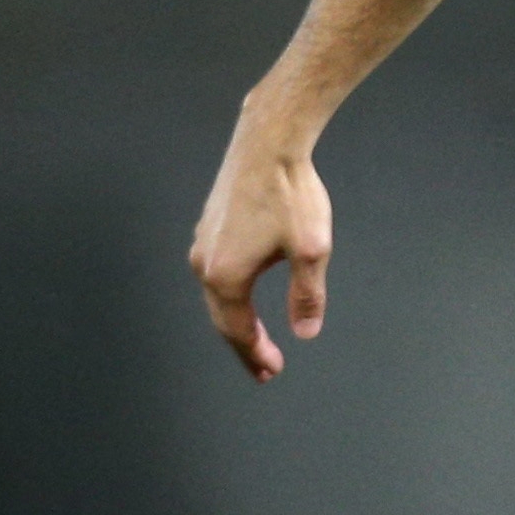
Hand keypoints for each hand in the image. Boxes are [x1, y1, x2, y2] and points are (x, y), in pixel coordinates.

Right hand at [189, 120, 330, 381]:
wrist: (268, 142)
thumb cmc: (290, 192)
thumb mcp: (311, 250)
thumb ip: (308, 296)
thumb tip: (306, 331)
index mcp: (226, 276)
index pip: (238, 331)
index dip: (255, 355)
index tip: (270, 372)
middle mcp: (205, 262)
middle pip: (222, 318)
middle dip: (245, 344)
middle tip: (264, 366)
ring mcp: (203, 242)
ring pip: (216, 295)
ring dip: (235, 319)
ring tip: (254, 338)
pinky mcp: (209, 225)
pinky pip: (216, 272)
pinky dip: (229, 294)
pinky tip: (242, 294)